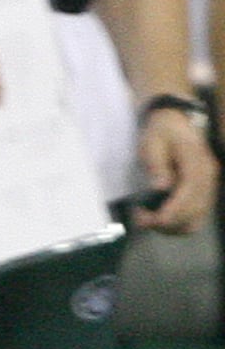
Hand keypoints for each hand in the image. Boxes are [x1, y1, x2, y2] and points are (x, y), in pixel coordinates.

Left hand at [137, 98, 216, 233]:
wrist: (177, 122)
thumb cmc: (161, 132)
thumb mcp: (152, 144)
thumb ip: (157, 166)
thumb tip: (161, 188)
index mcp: (197, 164)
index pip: (188, 196)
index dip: (169, 213)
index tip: (148, 220)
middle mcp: (208, 178)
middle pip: (194, 212)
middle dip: (166, 223)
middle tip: (140, 220)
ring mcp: (209, 186)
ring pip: (197, 219)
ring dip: (172, 227)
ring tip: (148, 220)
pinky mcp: (204, 192)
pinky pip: (196, 216)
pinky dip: (179, 223)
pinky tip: (160, 218)